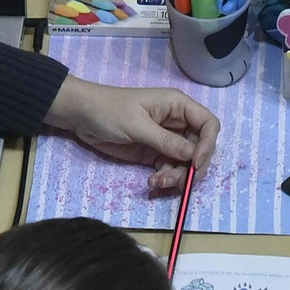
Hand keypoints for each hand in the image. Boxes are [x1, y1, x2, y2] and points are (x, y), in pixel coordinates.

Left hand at [45, 75, 219, 191]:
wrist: (81, 116)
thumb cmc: (109, 110)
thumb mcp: (138, 125)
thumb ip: (167, 141)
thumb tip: (194, 156)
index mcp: (178, 106)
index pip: (209, 125)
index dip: (208, 145)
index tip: (196, 163)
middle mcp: (178, 123)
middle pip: (200, 149)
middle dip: (192, 167)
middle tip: (176, 182)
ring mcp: (167, 140)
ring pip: (186, 164)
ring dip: (176, 177)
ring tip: (157, 183)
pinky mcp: (155, 154)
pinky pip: (170, 169)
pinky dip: (165, 179)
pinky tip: (152, 183)